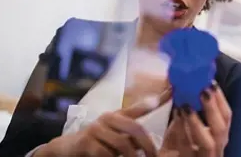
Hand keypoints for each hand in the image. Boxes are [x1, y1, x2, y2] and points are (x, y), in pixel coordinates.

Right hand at [34, 89, 171, 156]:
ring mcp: (96, 129)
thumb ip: (134, 140)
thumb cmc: (97, 144)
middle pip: (135, 129)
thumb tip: (158, 149)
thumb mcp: (118, 140)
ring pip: (123, 144)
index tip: (173, 90)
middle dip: (148, 145)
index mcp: (118, 116)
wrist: (67, 149)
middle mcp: (108, 118)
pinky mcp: (87, 142)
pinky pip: (107, 154)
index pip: (140, 106)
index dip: (157, 99)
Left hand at [159, 82, 231, 156]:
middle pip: (222, 129)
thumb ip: (188, 110)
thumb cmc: (176, 144)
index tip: (212, 83)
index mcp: (218, 136)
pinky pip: (186, 148)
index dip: (221, 100)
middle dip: (213, 109)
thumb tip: (185, 86)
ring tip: (186, 106)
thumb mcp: (183, 126)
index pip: (226, 117)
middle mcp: (216, 147)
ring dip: (197, 123)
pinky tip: (176, 118)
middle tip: (203, 92)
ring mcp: (205, 156)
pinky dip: (181, 132)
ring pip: (208, 143)